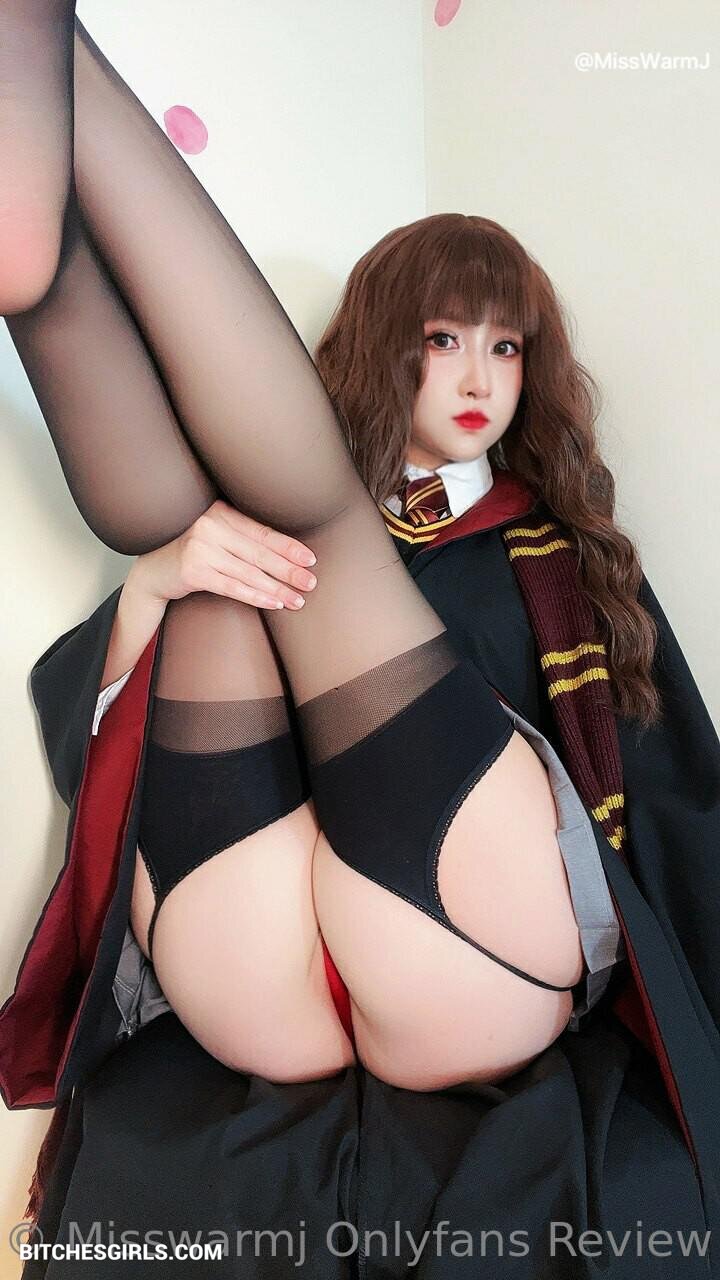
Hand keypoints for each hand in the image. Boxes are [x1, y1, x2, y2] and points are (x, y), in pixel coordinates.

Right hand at [129, 499, 316, 609]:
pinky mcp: (192, 570)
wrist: (152, 572)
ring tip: (297, 600)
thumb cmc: (191, 553)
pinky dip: (255, 596)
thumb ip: (241, 537)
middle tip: (311, 583)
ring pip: (248, 572)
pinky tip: (274, 603)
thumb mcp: (215, 537)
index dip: (289, 547)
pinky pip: (232, 587)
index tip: (310, 560)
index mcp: (221, 512)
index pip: (262, 532)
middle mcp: (211, 525)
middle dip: (288, 570)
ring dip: (276, 588)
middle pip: (259, 552)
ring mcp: (200, 547)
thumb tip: (286, 552)